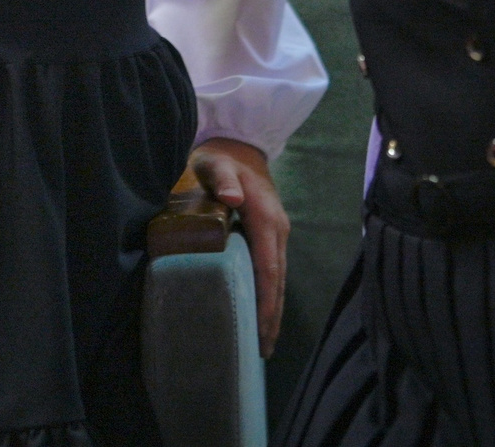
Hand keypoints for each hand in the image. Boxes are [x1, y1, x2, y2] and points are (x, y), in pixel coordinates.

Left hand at [190, 137, 288, 355]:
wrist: (238, 144)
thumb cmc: (220, 157)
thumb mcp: (215, 163)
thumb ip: (222, 178)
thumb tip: (234, 199)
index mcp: (265, 217)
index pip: (269, 266)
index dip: (266, 299)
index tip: (260, 327)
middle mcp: (277, 229)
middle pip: (278, 280)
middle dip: (272, 315)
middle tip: (263, 350)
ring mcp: (277, 232)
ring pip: (279, 278)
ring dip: (273, 310)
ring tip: (264, 343)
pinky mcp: (270, 234)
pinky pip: (273, 270)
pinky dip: (270, 295)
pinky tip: (261, 313)